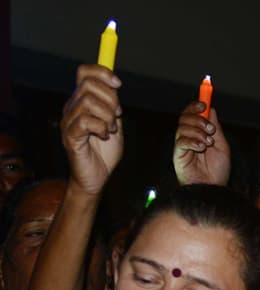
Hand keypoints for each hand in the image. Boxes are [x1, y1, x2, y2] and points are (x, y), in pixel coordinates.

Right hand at [61, 64, 123, 195]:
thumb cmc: (105, 151)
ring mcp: (69, 121)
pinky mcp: (70, 136)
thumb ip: (112, 105)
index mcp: (82, 101)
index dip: (101, 72)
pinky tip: (104, 136)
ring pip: (89, 102)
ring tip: (110, 130)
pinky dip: (101, 127)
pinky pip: (86, 121)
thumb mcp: (114, 123)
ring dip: (108, 116)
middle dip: (111, 99)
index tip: (118, 84)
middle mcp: (72, 107)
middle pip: (89, 85)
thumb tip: (114, 84)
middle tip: (117, 116)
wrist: (98, 176)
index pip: (84, 73)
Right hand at [173, 101, 230, 185]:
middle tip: (210, 128)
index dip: (195, 106)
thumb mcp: (222, 146)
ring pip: (182, 127)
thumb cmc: (218, 171)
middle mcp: (189, 138)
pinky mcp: (178, 155)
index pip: (192, 114)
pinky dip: (192, 141)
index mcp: (199, 134)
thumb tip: (210, 109)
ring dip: (198, 132)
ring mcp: (182, 146)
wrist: (214, 189)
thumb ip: (216, 128)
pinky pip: (180, 141)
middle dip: (198, 118)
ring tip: (208, 143)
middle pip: (184, 117)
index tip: (204, 103)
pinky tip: (201, 148)